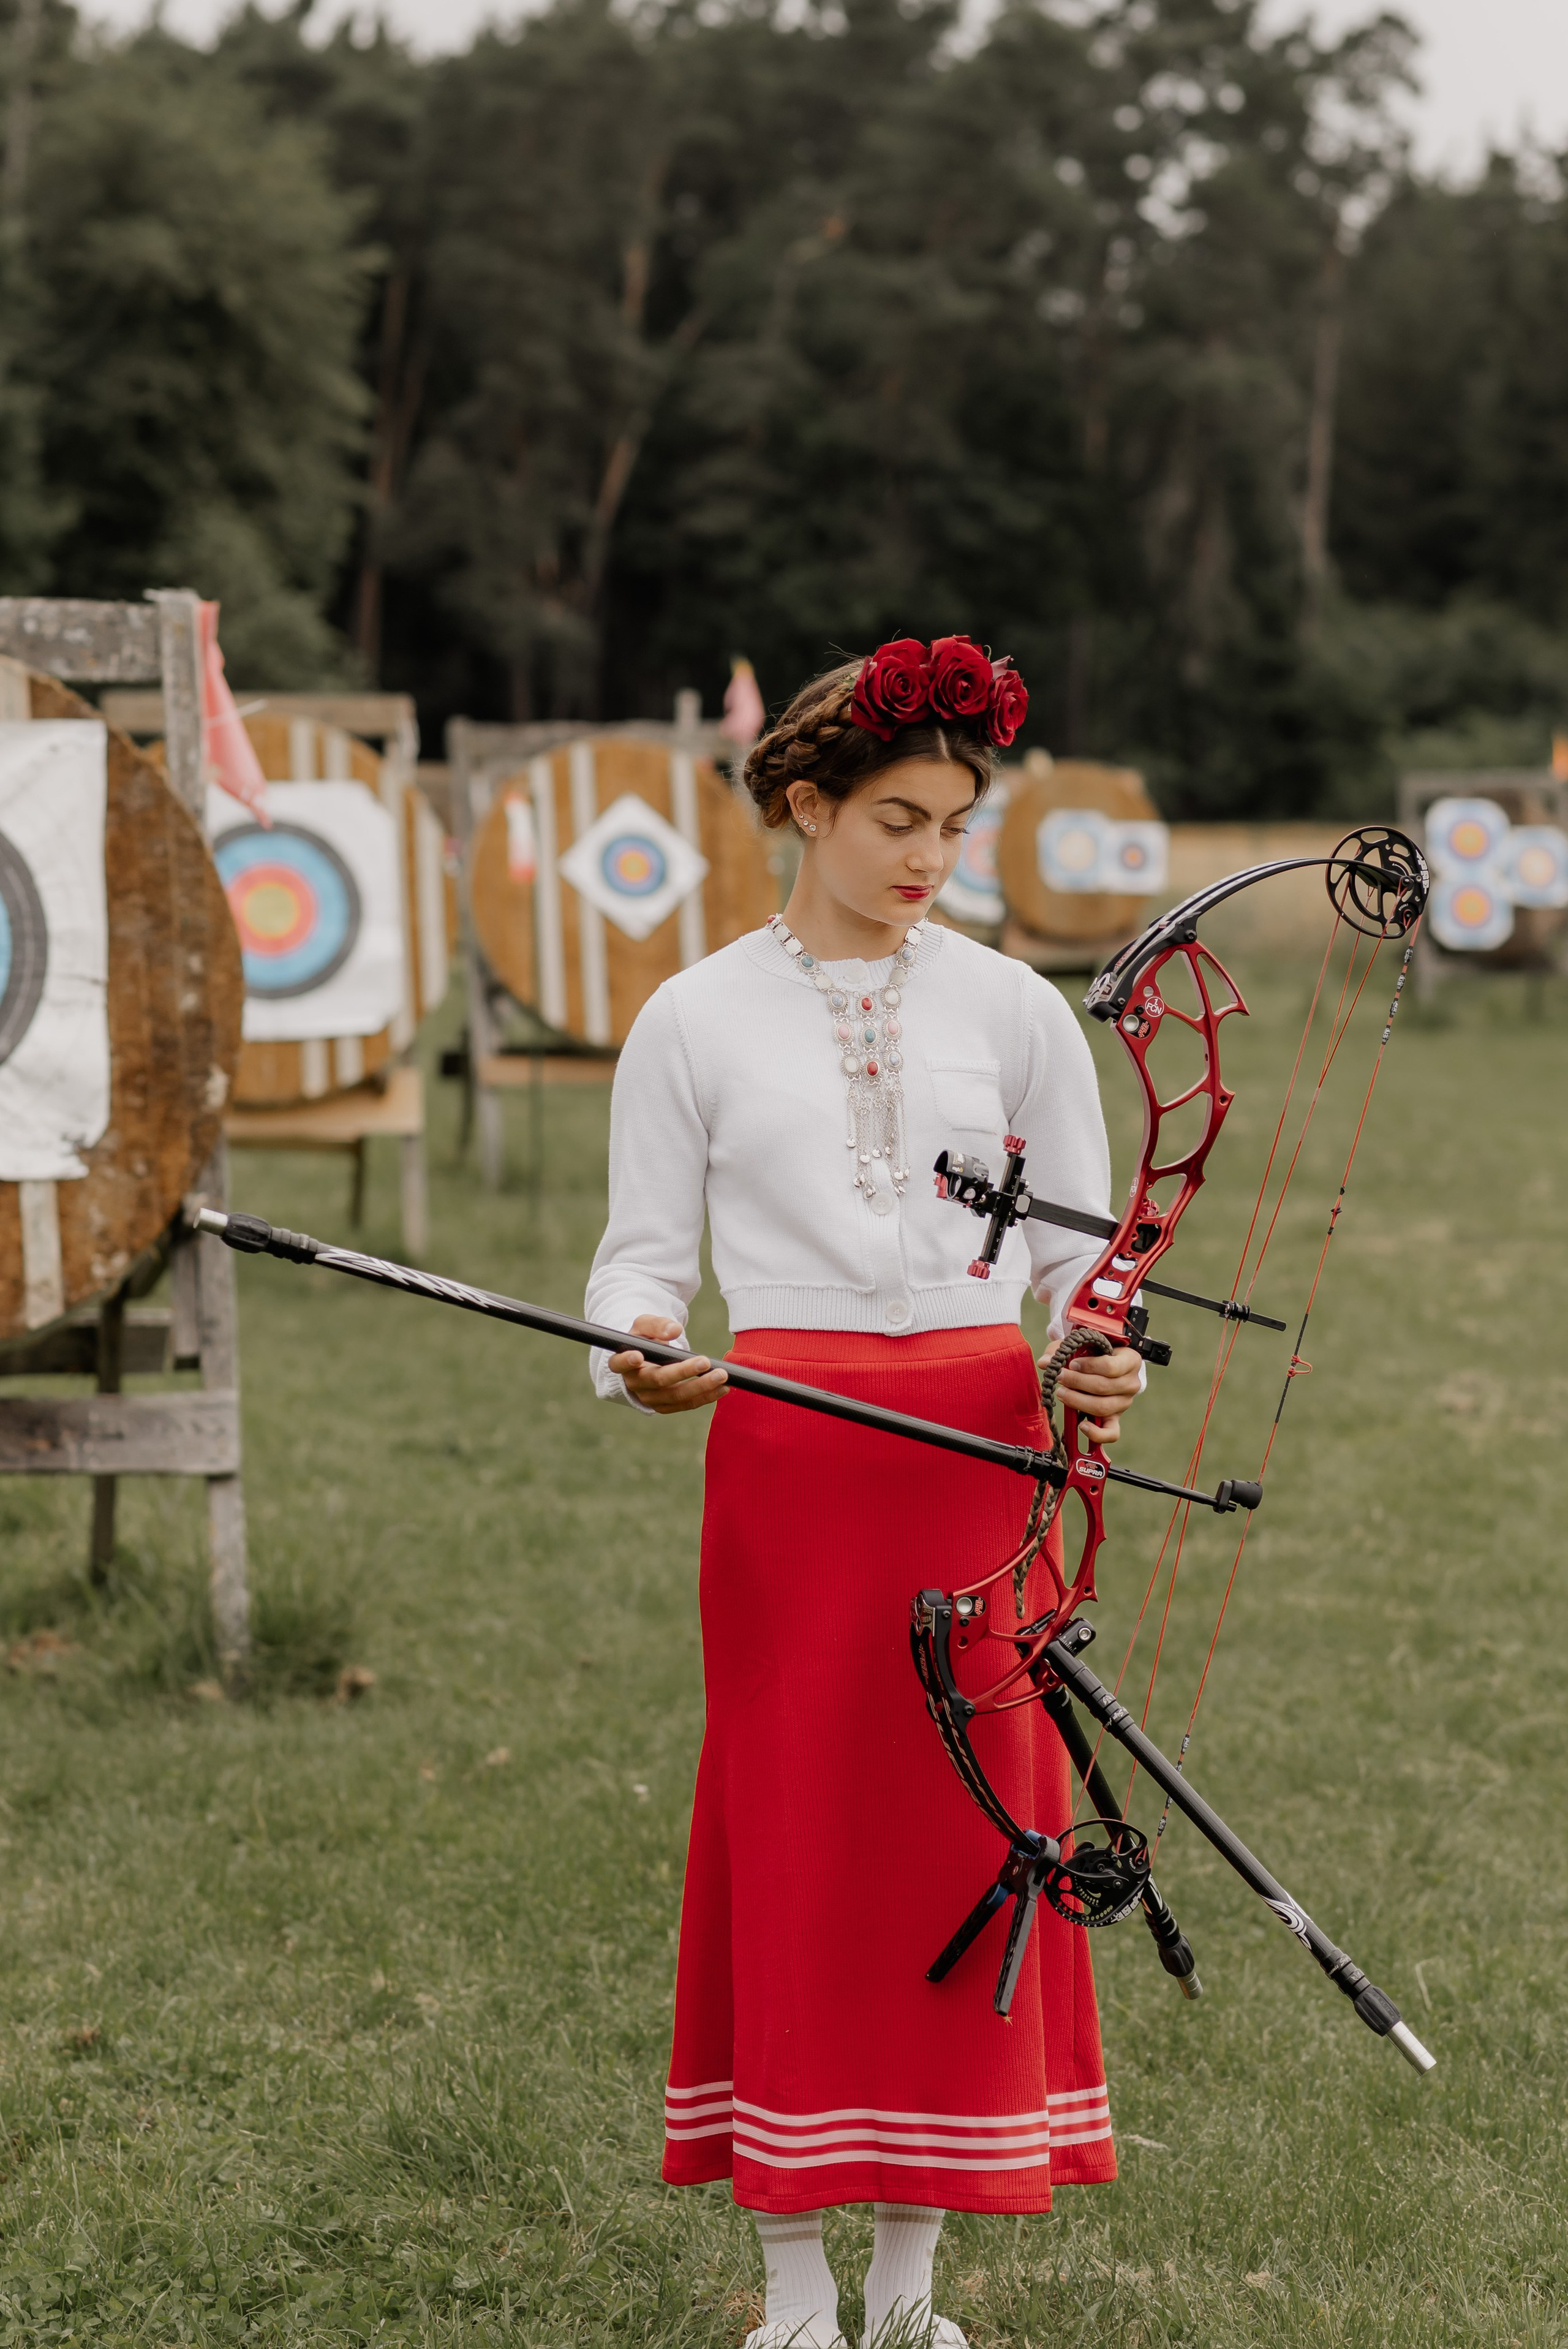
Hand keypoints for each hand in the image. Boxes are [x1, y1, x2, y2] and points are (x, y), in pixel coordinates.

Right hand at [608, 1315, 728, 1415]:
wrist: (647, 1357)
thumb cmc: (644, 1339)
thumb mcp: (645, 1325)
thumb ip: (657, 1325)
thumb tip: (674, 1330)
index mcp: (622, 1362)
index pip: (620, 1364)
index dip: (627, 1361)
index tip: (638, 1355)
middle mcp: (634, 1384)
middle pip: (658, 1380)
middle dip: (683, 1372)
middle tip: (706, 1362)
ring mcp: (650, 1398)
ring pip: (676, 1396)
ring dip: (701, 1387)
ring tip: (722, 1376)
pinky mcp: (665, 1406)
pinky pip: (686, 1404)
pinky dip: (705, 1397)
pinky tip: (722, 1388)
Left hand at [1048, 1343, 1142, 1444]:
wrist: (1106, 1366)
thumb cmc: (1094, 1353)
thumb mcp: (1081, 1345)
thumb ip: (1062, 1350)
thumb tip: (1044, 1362)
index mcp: (1130, 1361)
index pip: (1110, 1367)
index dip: (1088, 1366)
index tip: (1072, 1363)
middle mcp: (1132, 1383)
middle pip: (1103, 1387)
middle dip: (1076, 1382)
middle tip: (1059, 1377)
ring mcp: (1124, 1403)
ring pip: (1102, 1407)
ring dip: (1077, 1401)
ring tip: (1062, 1393)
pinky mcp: (1116, 1418)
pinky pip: (1111, 1433)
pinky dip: (1096, 1433)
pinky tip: (1081, 1426)